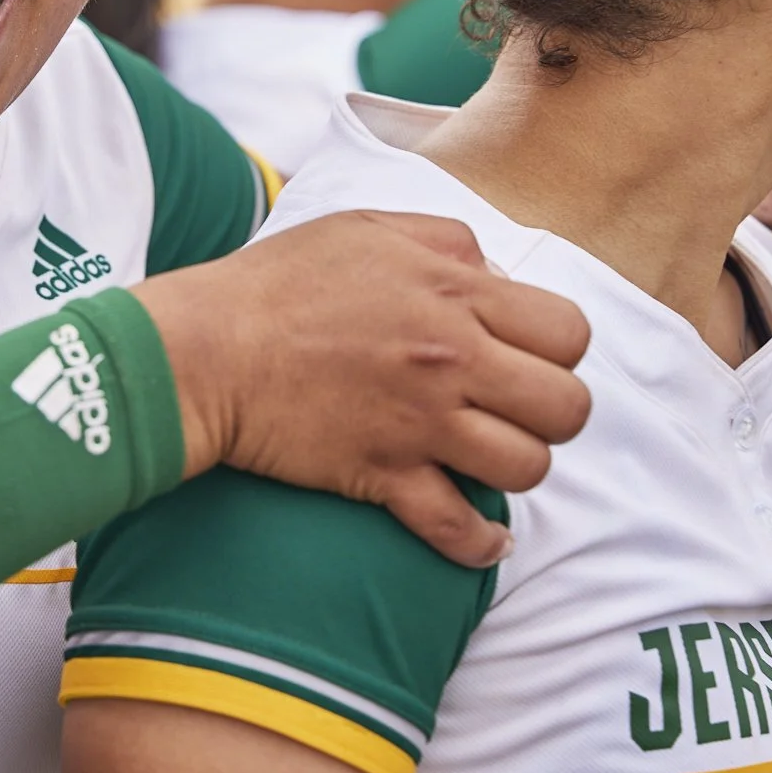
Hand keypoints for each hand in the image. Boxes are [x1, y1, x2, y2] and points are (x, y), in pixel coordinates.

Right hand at [134, 211, 591, 569]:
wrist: (202, 350)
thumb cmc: (275, 285)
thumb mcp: (364, 229)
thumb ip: (444, 241)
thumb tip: (496, 277)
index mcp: (452, 293)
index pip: (568, 332)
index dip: (556, 350)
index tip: (524, 358)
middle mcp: (451, 359)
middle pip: (566, 408)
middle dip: (549, 414)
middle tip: (510, 411)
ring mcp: (420, 421)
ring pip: (526, 468)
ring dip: (514, 469)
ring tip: (485, 459)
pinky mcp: (383, 474)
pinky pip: (459, 527)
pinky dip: (480, 543)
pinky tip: (482, 538)